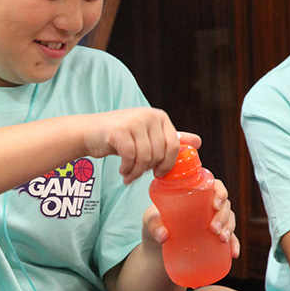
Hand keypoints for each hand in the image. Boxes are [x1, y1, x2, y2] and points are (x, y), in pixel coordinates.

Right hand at [83, 107, 200, 183]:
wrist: (90, 132)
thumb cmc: (121, 136)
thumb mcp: (148, 136)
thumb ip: (170, 139)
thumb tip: (199, 142)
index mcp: (160, 117)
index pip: (174, 146)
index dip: (167, 164)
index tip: (157, 173)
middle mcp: (149, 115)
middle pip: (159, 154)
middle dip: (149, 169)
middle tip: (138, 174)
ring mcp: (134, 121)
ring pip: (145, 157)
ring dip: (136, 172)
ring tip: (129, 175)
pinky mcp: (118, 130)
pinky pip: (130, 157)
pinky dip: (127, 169)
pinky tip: (122, 170)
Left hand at [144, 176, 240, 257]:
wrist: (156, 246)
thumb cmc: (155, 223)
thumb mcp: (150, 220)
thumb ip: (154, 225)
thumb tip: (163, 235)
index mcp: (195, 192)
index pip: (215, 186)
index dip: (220, 192)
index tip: (215, 204)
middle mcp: (207, 204)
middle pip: (225, 204)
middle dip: (223, 216)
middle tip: (214, 229)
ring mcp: (213, 220)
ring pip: (230, 219)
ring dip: (229, 228)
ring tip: (221, 239)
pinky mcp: (214, 237)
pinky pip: (230, 238)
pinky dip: (234, 245)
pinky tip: (233, 253)